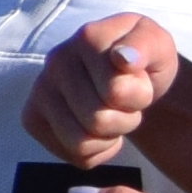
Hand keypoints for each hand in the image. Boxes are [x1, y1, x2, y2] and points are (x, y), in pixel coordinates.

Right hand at [23, 13, 183, 171]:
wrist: (127, 75)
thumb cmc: (144, 59)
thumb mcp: (158, 45)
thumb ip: (146, 46)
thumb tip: (124, 58)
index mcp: (88, 38)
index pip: (116, 92)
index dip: (139, 96)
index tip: (139, 80)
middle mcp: (56, 60)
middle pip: (97, 121)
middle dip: (125, 119)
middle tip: (127, 103)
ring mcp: (40, 89)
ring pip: (80, 142)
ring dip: (108, 137)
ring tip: (113, 114)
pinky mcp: (33, 118)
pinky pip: (71, 155)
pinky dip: (95, 151)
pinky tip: (98, 129)